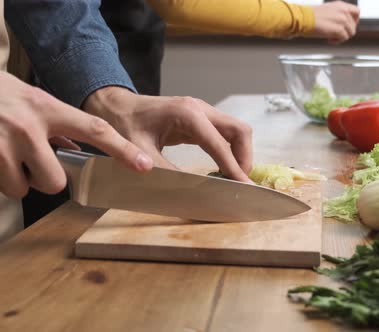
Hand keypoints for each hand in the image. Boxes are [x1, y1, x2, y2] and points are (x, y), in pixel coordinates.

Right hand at [0, 72, 152, 198]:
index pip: (96, 130)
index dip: (123, 150)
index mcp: (49, 108)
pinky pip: (3, 187)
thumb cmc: (2, 97)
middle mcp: (27, 126)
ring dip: (19, 181)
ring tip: (9, 158)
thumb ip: (60, 126)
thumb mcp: (35, 102)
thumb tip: (81, 150)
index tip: (145, 166)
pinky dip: (1, 180)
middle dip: (47, 180)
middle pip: (55, 181)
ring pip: (24, 188)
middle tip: (35, 164)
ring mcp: (0, 142)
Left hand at [82, 87, 252, 182]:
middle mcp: (200, 109)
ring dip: (239, 155)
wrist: (116, 106)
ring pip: (236, 132)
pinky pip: (225, 134)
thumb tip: (189, 192)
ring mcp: (203, 112)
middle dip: (244, 158)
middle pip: (239, 131)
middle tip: (238, 183)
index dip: (233, 167)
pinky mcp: (201, 119)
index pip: (219, 143)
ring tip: (232, 178)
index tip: (244, 187)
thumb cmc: (124, 125)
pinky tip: (221, 168)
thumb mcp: (141, 151)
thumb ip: (165, 170)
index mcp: (187, 114)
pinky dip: (229, 151)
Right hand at [310, 1, 359, 43]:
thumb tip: (342, 25)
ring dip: (341, 37)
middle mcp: (343, 11)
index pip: (356, 12)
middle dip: (346, 32)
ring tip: (331, 37)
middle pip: (353, 26)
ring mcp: (342, 20)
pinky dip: (337, 41)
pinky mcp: (339, 29)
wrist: (303, 18)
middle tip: (337, 35)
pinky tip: (328, 39)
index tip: (348, 27)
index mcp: (341, 5)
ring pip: (350, 33)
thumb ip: (337, 15)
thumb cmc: (310, 16)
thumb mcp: (327, 11)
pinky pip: (344, 38)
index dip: (354, 21)